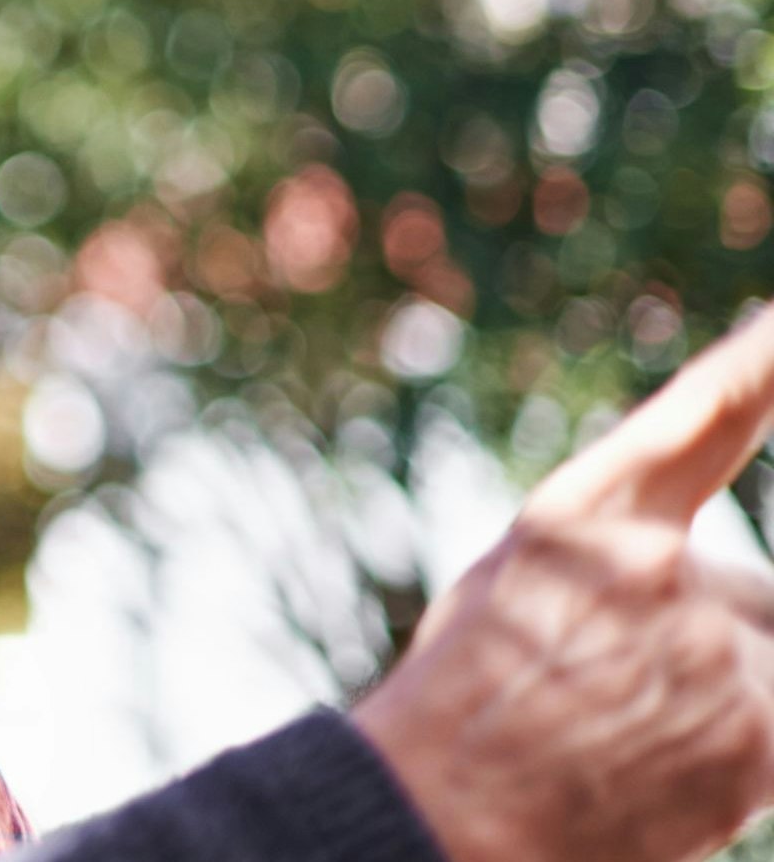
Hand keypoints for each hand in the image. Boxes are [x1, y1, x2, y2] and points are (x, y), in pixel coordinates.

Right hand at [352, 303, 773, 861]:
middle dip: (719, 646)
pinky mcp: (756, 739)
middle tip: (624, 698)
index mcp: (577, 519)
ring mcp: (711, 656)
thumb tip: (720, 584)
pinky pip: (771, 725)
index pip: (706, 416)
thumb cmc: (468, 705)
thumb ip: (626, 564)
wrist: (439, 821)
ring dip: (720, 711)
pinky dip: (732, 753)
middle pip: (751, 600)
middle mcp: (653, 573)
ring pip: (762, 672)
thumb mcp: (520, 593)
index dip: (761, 363)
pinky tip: (654, 775)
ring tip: (622, 749)